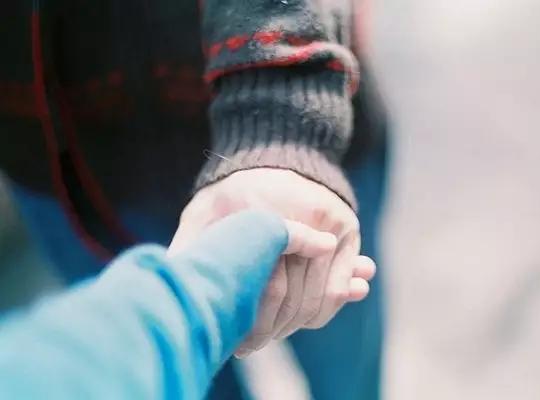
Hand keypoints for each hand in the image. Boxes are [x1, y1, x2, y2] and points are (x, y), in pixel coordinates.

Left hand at [169, 168, 375, 356]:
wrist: (278, 153)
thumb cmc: (232, 191)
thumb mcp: (203, 211)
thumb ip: (189, 245)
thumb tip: (170, 281)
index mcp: (262, 212)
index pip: (268, 287)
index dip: (252, 323)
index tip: (236, 345)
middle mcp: (303, 215)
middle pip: (293, 297)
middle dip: (270, 330)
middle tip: (248, 347)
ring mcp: (330, 222)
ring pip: (319, 298)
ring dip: (295, 325)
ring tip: (271, 334)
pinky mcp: (348, 228)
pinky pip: (339, 288)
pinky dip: (325, 310)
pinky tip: (300, 319)